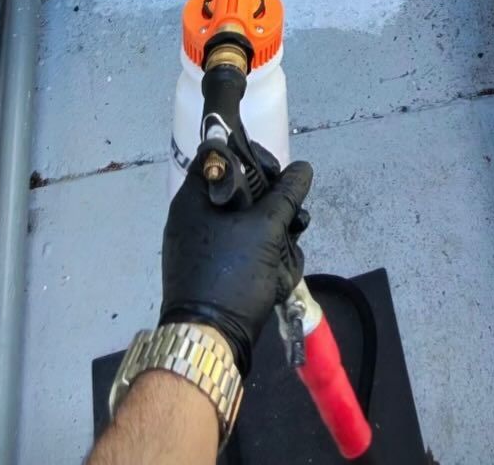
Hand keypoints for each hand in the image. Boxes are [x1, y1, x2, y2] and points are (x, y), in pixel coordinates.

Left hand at [160, 154, 312, 375]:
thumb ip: (286, 193)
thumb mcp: (266, 228)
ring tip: (292, 245)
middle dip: (272, 202)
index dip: (250, 157)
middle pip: (238, 190)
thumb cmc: (232, 274)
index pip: (218, 153)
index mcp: (193, 197)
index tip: (274, 176)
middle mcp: (192, 216)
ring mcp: (199, 245)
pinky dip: (261, 252)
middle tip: (292, 216)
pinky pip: (239, 247)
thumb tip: (302, 168)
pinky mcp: (210, 270)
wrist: (210, 339)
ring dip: (273, 230)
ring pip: (244, 221)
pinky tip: (281, 269)